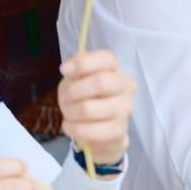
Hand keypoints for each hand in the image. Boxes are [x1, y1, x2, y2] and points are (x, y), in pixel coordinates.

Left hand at [58, 50, 135, 166]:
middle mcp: (126, 87)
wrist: (98, 129)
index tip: (64, 70)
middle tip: (65, 98)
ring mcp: (125, 110)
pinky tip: (72, 126)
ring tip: (69, 113)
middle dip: (74, 91)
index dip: (83, 64)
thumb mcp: (77, 78)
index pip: (107, 59)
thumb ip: (75, 68)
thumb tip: (67, 68)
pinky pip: (87, 130)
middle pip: (101, 82)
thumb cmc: (86, 97)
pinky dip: (72, 128)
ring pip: (88, 109)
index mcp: (117, 70)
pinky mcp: (118, 131)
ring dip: (70, 112)